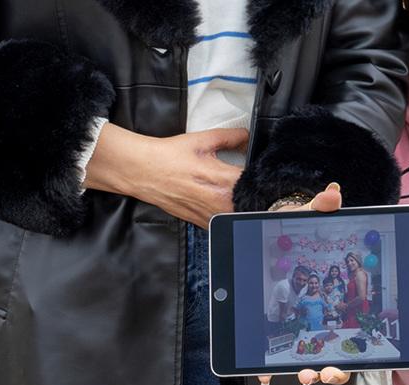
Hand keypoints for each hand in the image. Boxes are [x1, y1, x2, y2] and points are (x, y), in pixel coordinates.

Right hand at [84, 123, 248, 227]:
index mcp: (224, 181)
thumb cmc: (170, 156)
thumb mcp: (203, 140)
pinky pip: (225, 223)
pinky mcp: (203, 223)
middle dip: (257, 195)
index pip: (258, 185)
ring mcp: (212, 216)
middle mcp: (220, 203)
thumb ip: (231, 137)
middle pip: (253, 204)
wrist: (143, 172)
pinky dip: (230, 215)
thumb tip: (248, 136)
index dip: (264, 178)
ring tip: (243, 196)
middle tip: (257, 185)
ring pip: (240, 216)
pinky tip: (227, 205)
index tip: (264, 174)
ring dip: (245, 207)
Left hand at [258, 182, 345, 384]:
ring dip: (308, 371)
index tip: (344, 359)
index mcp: (337, 298)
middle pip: (336, 353)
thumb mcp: (308, 220)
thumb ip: (321, 208)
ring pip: (311, 359)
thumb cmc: (296, 234)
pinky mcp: (278, 330)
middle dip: (332, 369)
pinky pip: (277, 357)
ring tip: (304, 373)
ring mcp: (301, 326)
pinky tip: (266, 375)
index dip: (353, 351)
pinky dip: (272, 370)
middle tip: (325, 369)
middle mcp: (323, 318)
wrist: (272, 238)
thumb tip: (333, 194)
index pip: (353, 331)